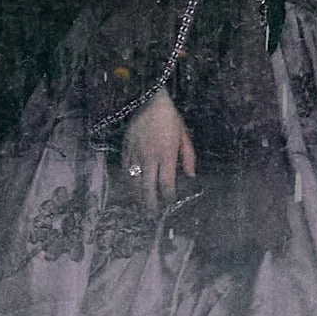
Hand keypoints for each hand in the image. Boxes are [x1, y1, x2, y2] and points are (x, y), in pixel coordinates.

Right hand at [122, 90, 195, 211]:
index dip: (168, 198)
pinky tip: (131, 188)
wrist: (146, 99)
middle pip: (148, 189)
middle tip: (152, 217)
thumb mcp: (184, 135)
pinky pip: (125, 170)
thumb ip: (188, 157)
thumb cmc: (169, 117)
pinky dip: (128, 181)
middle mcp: (149, 158)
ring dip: (138, 197)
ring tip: (141, 206)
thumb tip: (191, 176)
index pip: (166, 185)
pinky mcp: (125, 149)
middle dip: (150, 205)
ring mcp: (135, 154)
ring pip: (134, 182)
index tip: (170, 205)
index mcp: (166, 155)